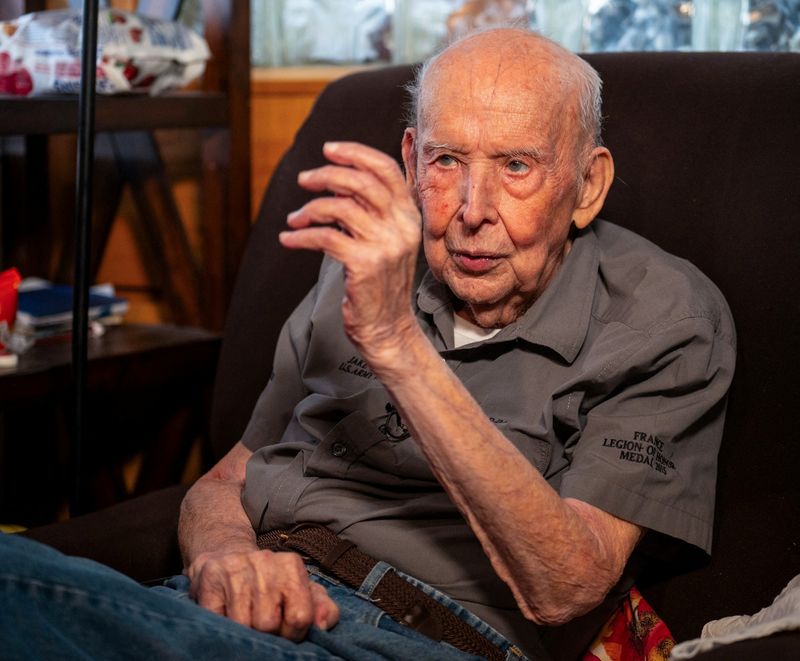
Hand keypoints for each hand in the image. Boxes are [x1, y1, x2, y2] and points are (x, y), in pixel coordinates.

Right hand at [186, 549, 339, 639]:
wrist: (226, 555)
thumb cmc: (270, 582)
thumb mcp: (301, 590)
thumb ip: (323, 608)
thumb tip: (322, 625)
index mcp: (291, 566)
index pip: (300, 616)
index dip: (293, 634)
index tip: (286, 632)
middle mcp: (264, 562)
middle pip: (268, 624)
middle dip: (266, 633)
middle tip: (262, 625)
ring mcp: (235, 570)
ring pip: (242, 625)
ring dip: (244, 629)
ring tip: (245, 618)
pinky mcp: (209, 580)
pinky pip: (217, 620)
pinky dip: (222, 624)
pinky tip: (226, 613)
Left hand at [279, 141, 420, 359]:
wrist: (387, 327)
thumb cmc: (379, 284)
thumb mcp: (383, 241)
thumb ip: (367, 212)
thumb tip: (333, 184)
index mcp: (409, 216)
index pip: (385, 170)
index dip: (355, 153)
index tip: (329, 150)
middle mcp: (402, 227)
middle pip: (361, 182)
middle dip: (327, 175)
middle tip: (305, 180)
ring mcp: (385, 246)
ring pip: (340, 208)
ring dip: (309, 209)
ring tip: (295, 219)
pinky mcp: (364, 265)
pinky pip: (325, 237)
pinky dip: (301, 236)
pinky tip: (288, 239)